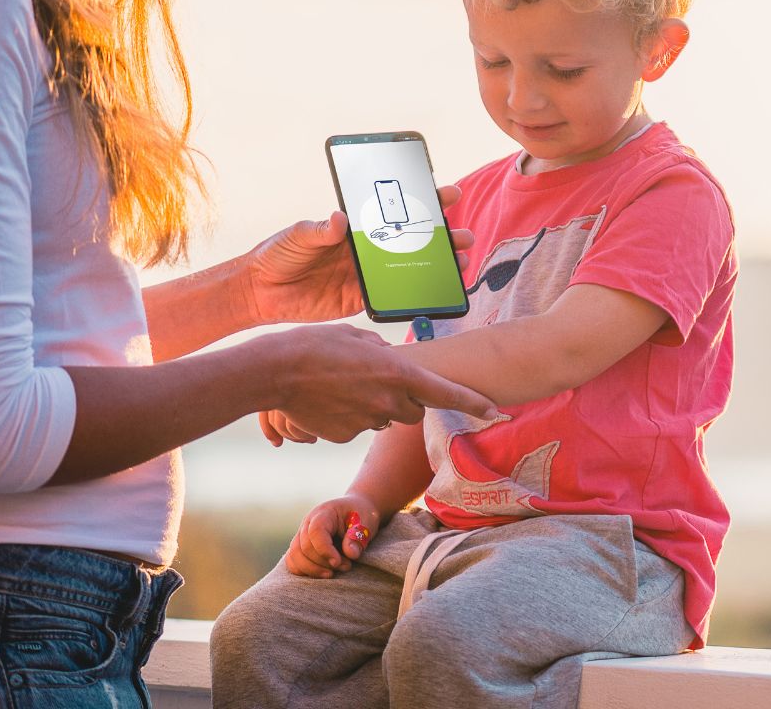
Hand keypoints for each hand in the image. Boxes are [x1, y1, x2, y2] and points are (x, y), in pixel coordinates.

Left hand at [245, 185, 473, 324]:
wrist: (259, 292)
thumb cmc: (276, 254)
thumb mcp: (298, 235)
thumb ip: (319, 229)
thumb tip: (339, 219)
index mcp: (354, 226)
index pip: (392, 210)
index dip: (422, 202)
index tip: (446, 194)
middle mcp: (365, 248)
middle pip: (409, 240)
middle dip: (440, 236)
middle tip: (463, 235)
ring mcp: (364, 274)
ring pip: (408, 268)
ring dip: (435, 265)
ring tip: (460, 262)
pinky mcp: (358, 298)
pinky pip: (391, 297)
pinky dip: (413, 294)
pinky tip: (434, 291)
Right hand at [267, 322, 496, 443]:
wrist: (276, 371)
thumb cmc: (316, 343)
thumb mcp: (357, 334)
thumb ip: (381, 349)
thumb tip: (386, 357)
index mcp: (397, 371)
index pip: (446, 392)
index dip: (473, 403)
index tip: (494, 411)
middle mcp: (388, 399)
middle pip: (414, 409)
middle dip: (407, 400)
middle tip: (380, 381)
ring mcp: (367, 421)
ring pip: (383, 417)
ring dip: (375, 405)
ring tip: (343, 385)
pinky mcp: (345, 436)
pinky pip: (356, 426)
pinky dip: (348, 415)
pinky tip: (327, 399)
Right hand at [285, 493, 380, 576]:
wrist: (356, 512)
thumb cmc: (362, 516)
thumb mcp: (367, 521)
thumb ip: (358, 537)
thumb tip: (350, 554)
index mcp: (324, 513)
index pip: (316, 531)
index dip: (325, 550)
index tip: (339, 562)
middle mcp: (308, 523)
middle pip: (304, 547)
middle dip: (324, 563)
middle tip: (346, 566)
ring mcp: (302, 534)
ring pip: (295, 556)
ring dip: (313, 570)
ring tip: (333, 573)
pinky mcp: (301, 547)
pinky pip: (292, 561)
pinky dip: (304, 571)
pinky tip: (322, 574)